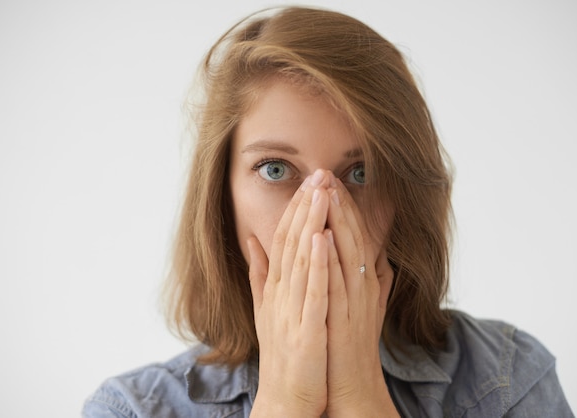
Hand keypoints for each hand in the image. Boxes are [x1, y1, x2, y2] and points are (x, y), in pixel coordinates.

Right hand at [248, 170, 332, 416]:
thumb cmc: (284, 353)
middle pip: (291, 242)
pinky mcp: (306, 330)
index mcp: (275, 288)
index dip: (295, 209)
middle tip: (318, 173)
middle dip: (305, 206)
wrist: (287, 398)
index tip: (309, 182)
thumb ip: (260, 274)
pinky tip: (323, 238)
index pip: (282, 240)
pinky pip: (313, 292)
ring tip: (320, 192)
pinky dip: (317, 264)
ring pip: (301, 260)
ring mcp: (291, 311)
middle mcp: (279, 294)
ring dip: (311, 224)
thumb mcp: (268, 309)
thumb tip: (254, 241)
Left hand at [324, 179, 397, 416]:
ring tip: (327, 194)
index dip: (345, 207)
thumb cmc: (352, 342)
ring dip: (337, 223)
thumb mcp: (367, 303)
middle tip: (327, 175)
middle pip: (353, 237)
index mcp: (365, 280)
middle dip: (340, 204)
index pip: (355, 235)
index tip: (331, 182)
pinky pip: (336, 284)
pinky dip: (330, 261)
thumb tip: (374, 250)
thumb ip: (372, 275)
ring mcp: (354, 301)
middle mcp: (363, 285)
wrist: (353, 383)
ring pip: (347, 254)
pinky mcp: (342, 318)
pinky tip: (322, 239)